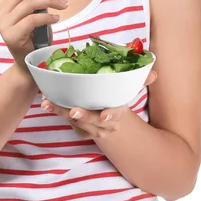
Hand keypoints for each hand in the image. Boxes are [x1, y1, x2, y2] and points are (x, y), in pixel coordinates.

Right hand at [0, 0, 67, 68]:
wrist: (29, 66)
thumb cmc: (35, 39)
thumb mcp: (36, 14)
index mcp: (6, 5)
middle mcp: (2, 13)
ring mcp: (5, 25)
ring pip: (29, 3)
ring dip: (50, 1)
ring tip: (64, 5)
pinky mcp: (12, 36)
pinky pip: (32, 20)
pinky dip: (48, 17)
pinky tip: (57, 19)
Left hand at [40, 70, 156, 138]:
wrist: (112, 127)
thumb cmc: (117, 102)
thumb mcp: (129, 92)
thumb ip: (139, 81)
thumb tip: (153, 72)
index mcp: (117, 113)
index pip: (116, 115)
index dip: (111, 115)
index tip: (105, 115)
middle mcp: (103, 124)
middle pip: (92, 121)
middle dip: (82, 116)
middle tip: (73, 110)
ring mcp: (90, 128)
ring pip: (76, 122)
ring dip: (61, 112)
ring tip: (49, 103)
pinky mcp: (78, 128)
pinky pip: (66, 122)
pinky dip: (56, 112)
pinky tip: (47, 103)